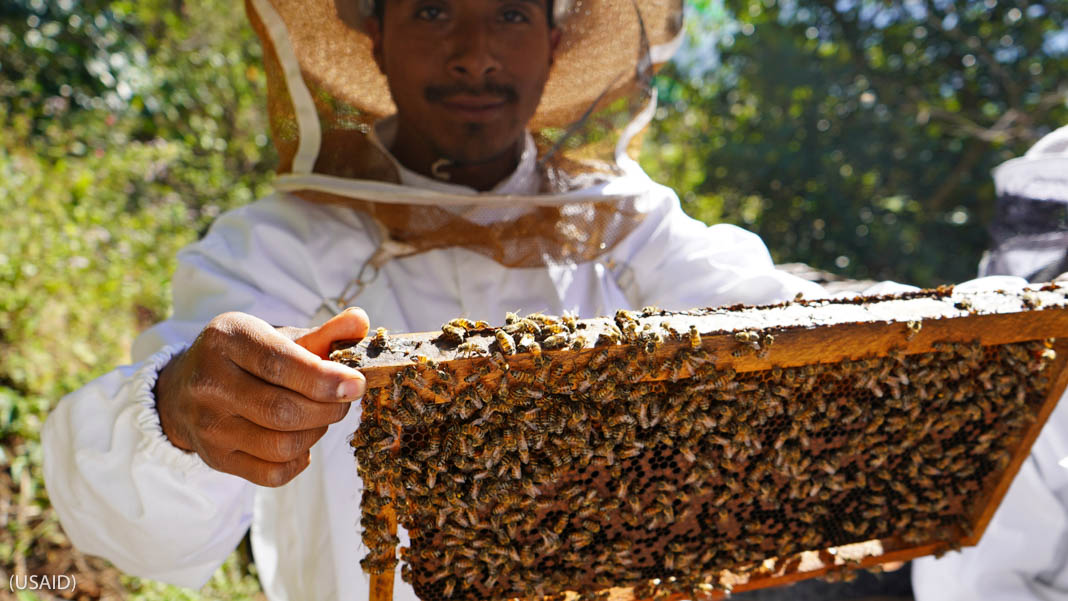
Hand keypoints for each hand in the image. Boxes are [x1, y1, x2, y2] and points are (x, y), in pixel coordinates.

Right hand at [155, 308, 368, 486]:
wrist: (186, 388)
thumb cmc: (246, 358)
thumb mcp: (276, 336)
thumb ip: (322, 334)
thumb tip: (360, 322)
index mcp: (226, 340)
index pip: (278, 364)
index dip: (323, 378)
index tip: (357, 384)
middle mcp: (209, 383)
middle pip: (282, 410)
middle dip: (328, 409)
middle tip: (344, 399)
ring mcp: (208, 425)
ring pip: (281, 445)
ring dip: (316, 433)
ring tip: (321, 415)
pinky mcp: (215, 459)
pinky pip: (271, 474)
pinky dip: (299, 460)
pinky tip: (302, 441)